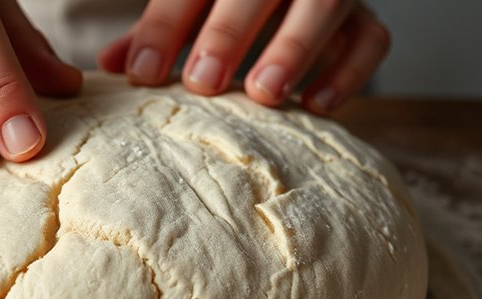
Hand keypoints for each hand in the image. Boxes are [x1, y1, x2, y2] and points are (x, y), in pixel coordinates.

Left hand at [98, 0, 389, 114]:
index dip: (165, 26)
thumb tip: (109, 66)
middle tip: (203, 82)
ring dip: (293, 48)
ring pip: (325, 4)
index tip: (143, 73)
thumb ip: (157, 34)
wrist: (290, 1)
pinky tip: (316, 106)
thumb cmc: (227, 11)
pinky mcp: (365, 21)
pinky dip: (348, 72)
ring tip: (262, 93)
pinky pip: (372, 40)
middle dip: (228, 32)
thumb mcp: (190, 12)